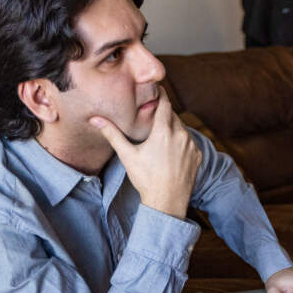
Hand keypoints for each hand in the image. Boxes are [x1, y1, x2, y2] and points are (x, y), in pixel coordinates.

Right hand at [91, 88, 200, 217]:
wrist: (167, 202)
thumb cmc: (146, 179)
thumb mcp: (127, 155)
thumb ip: (112, 134)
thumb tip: (94, 119)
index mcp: (164, 131)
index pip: (165, 104)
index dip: (161, 95)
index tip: (157, 89)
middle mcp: (181, 135)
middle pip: (173, 116)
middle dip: (164, 114)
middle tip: (154, 115)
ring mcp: (191, 146)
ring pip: (182, 129)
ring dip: (173, 129)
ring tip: (161, 135)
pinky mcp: (197, 156)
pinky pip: (189, 142)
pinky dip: (181, 142)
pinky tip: (171, 151)